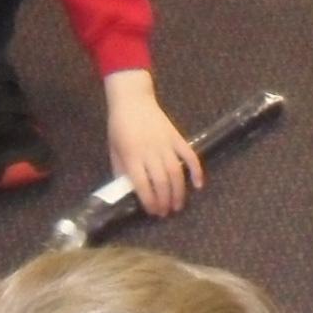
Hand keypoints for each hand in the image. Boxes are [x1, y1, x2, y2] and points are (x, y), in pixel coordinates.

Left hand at [101, 70, 203, 216]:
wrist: (132, 99)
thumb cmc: (119, 125)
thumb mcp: (114, 149)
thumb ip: (120, 170)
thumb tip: (126, 190)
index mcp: (132, 156)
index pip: (143, 184)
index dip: (149, 201)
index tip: (152, 212)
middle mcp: (150, 152)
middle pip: (162, 181)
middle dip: (165, 201)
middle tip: (165, 212)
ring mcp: (166, 144)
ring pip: (176, 172)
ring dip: (179, 192)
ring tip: (178, 205)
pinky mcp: (177, 137)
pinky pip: (190, 155)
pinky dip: (196, 170)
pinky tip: (198, 185)